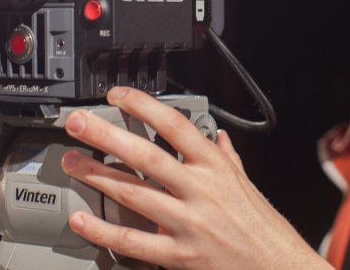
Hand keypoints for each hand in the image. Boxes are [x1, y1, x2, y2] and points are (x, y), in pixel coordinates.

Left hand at [61, 86, 329, 269]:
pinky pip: (133, 242)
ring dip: (96, 176)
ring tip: (71, 162)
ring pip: (133, 193)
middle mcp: (200, 189)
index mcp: (215, 166)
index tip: (117, 96)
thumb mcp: (246, 183)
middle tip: (78, 123)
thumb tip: (219, 138)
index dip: (143, 106)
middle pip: (146, 154)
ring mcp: (188, 222)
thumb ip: (228, 157)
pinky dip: (103, 231)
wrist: (279, 267)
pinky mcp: (179, 255)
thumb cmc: (262, 226)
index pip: (175, 124)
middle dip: (106, 135)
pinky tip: (81, 220)